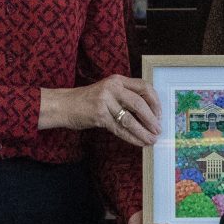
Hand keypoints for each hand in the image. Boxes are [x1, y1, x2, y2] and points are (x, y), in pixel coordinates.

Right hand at [41, 75, 158, 145]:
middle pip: (139, 103)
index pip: (144, 87)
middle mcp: (112, 88)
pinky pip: (120, 129)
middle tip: (158, 129)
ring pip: (130, 119)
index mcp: (117, 80)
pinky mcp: (99, 116)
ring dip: (143, 132)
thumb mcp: (107, 91)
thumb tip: (149, 113)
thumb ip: (125, 96)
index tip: (160, 114)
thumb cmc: (88, 100)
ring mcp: (105, 101)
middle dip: (152, 119)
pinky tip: (139, 143)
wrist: (64, 105)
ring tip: (152, 140)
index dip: (155, 101)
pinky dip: (132, 138)